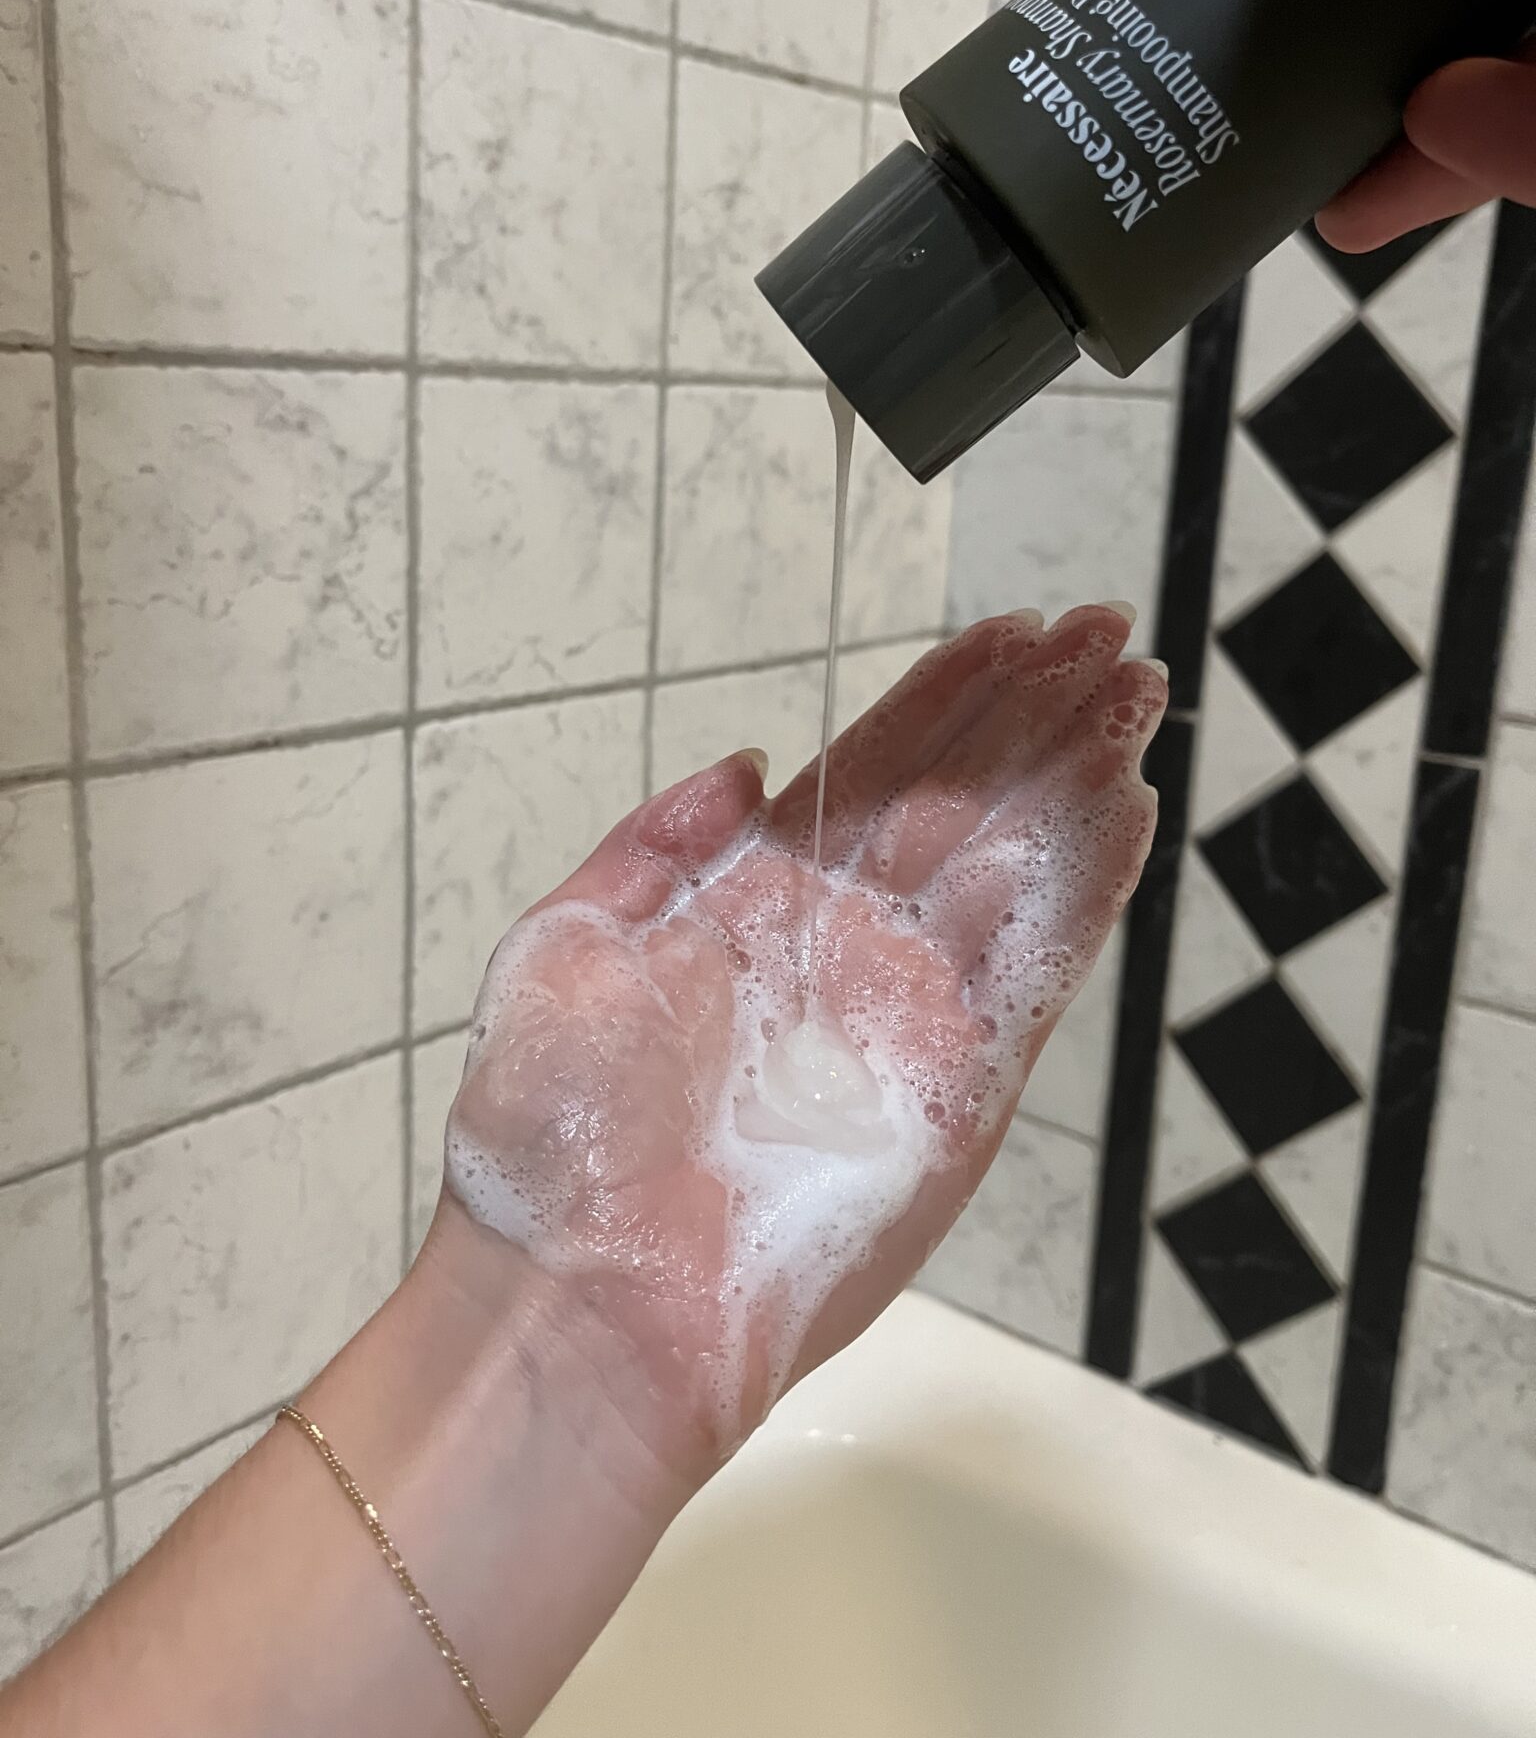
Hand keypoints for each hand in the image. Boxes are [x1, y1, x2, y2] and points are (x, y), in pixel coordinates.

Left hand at [436, 606, 1164, 1478]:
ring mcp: (911, 1018)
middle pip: (964, 803)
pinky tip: (1125, 807)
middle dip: (1035, 714)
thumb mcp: (569, 946)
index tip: (1013, 630)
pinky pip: (1034, 972)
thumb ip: (655, 842)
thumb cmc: (550, 1131)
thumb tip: (744, 764)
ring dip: (1078, 777)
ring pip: (1015, 867)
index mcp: (758, 904)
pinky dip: (1085, 890)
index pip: (875, 772)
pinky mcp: (960, 1092)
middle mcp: (847, 949)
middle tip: (1104, 631)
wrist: (581, 1301)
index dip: (947, 698)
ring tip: (1136, 688)